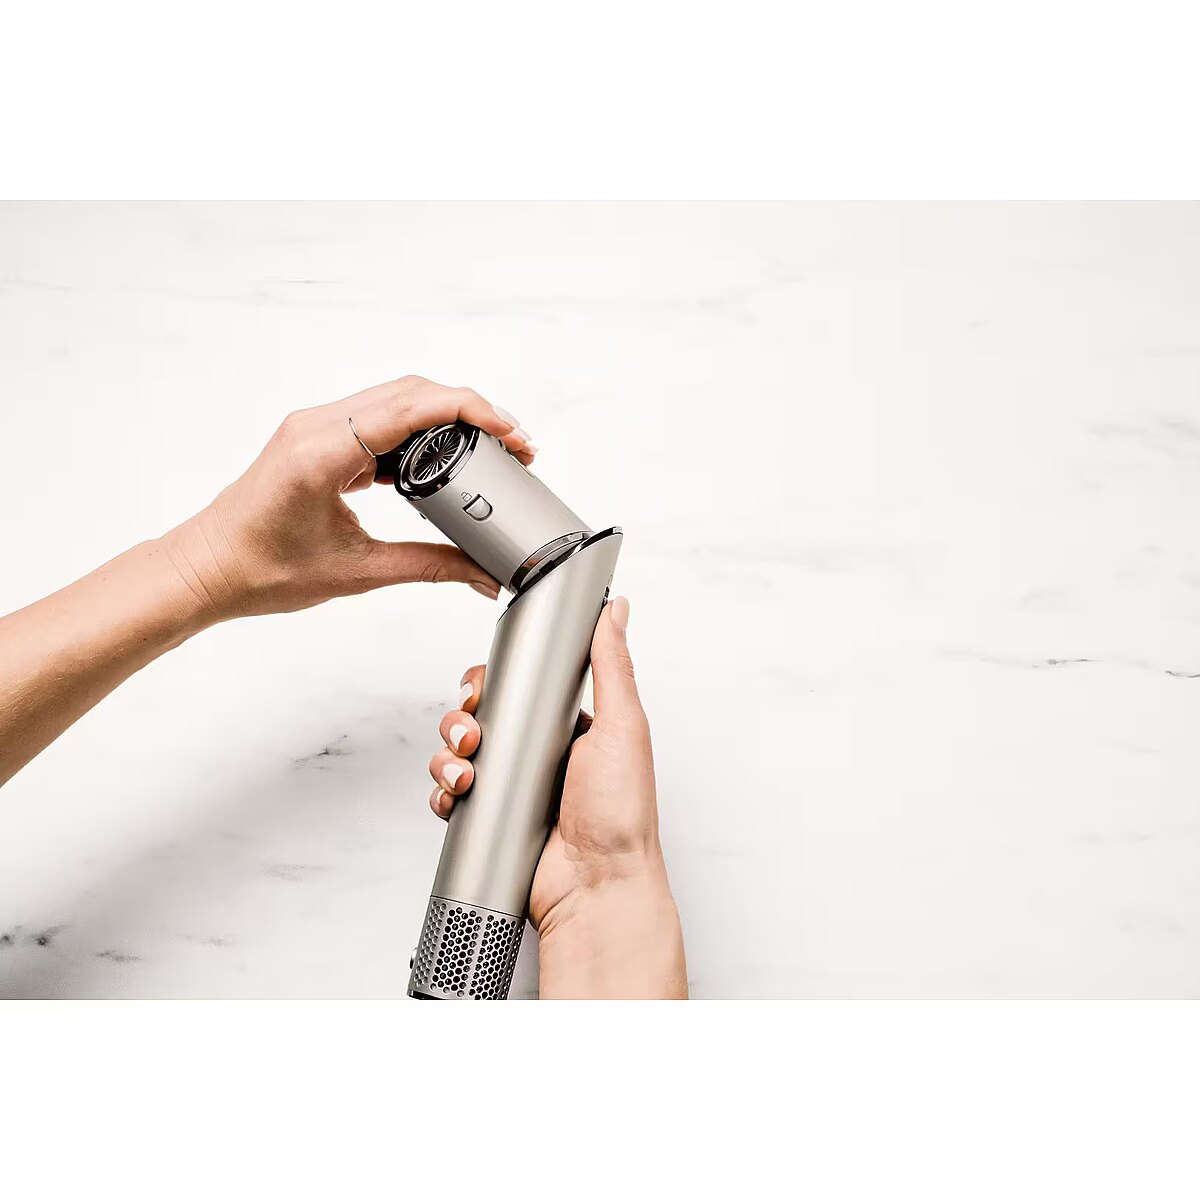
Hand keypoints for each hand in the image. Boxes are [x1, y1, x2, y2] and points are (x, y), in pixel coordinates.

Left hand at [162, 375, 534, 621]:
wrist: (208, 570)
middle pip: (412, 391)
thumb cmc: (260, 570)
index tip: (510, 432)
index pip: (412, 406)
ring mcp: (315, 426)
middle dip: (471, 411)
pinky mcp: (317, 437)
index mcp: (322, 450)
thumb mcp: (358, 572)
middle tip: (514, 445)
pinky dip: (418, 431)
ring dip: (447, 417)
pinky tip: (441, 461)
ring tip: (488, 449)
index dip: (472, 411)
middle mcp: (317, 425)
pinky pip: (377, 417)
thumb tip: (482, 574)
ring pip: (397, 399)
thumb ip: (431, 567)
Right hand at [427, 597, 687, 998]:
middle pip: (482, 716)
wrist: (598, 888)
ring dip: (449, 752)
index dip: (496, 681)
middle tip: (472, 731)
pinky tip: (458, 793)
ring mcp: (513, 789)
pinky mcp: (491, 820)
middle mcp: (540, 755)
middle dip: (464, 717)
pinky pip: (451, 795)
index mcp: (572, 727)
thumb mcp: (622, 726)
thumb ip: (611, 664)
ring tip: (465, 767)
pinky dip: (445, 790)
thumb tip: (615, 610)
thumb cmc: (621, 814)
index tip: (482, 683)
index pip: (522, 688)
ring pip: (459, 752)